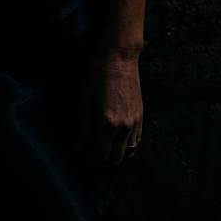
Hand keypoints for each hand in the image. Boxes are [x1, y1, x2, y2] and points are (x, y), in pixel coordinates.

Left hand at [76, 49, 142, 166]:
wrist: (120, 58)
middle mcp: (124, 127)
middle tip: (92, 158)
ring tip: (105, 152)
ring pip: (129, 152)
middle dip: (104, 163)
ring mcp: (135, 123)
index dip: (91, 161)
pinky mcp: (141, 116)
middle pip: (116, 158)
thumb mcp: (84, 98)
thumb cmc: (98, 75)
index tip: (83, 160)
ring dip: (117, 156)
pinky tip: (119, 143)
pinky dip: (129, 147)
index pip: (100, 154)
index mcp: (107, 123)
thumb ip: (83, 126)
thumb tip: (79, 146)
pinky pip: (137, 141)